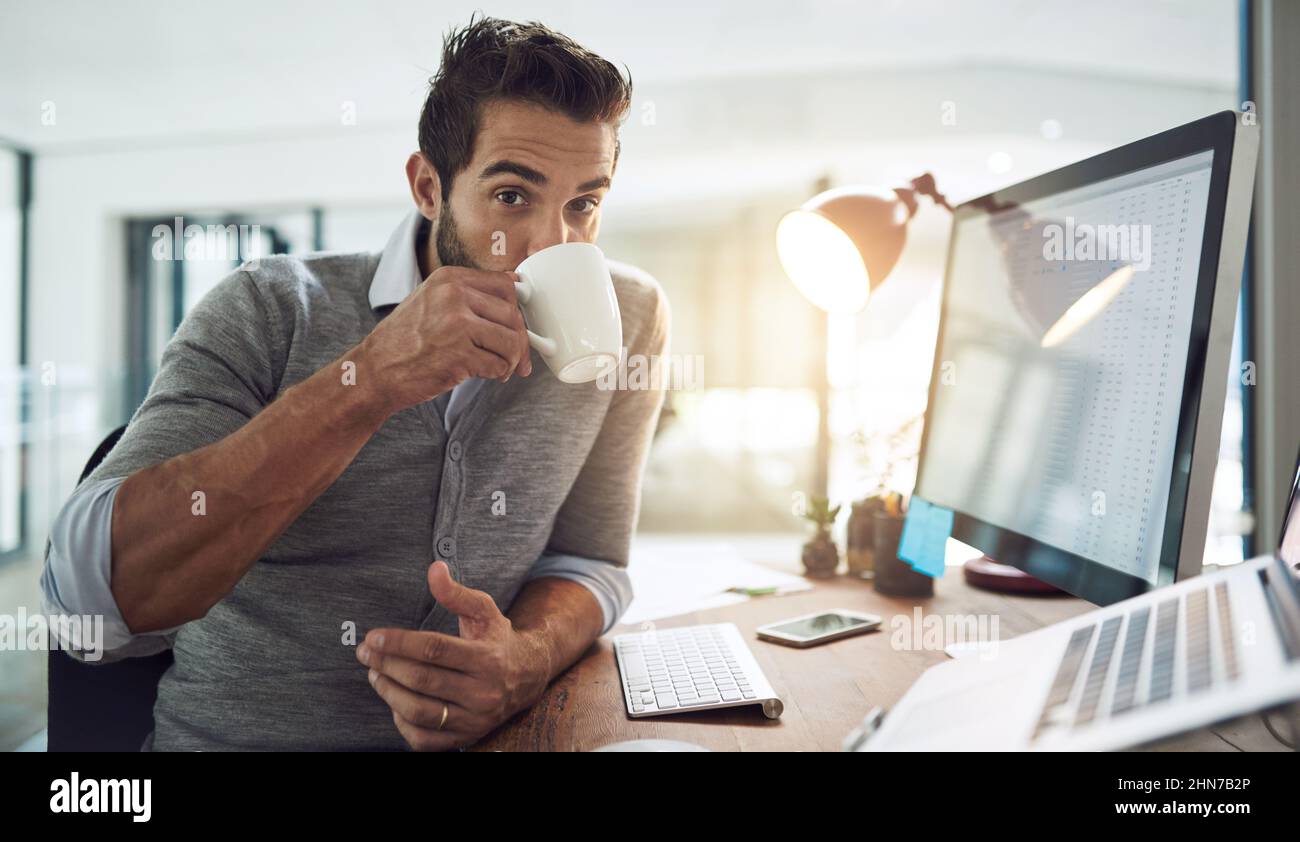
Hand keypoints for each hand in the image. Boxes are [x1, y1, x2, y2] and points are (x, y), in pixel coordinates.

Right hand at [355, 265, 531, 415]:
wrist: (375, 371)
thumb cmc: (404, 341)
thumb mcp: (433, 301)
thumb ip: (470, 295)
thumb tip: (516, 290)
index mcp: (449, 278)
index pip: (505, 285)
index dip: (518, 309)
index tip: (517, 326)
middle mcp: (454, 296)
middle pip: (513, 314)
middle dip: (520, 340)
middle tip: (516, 357)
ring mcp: (457, 325)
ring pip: (511, 340)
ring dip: (511, 359)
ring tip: (501, 367)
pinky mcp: (459, 355)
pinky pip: (499, 364)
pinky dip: (498, 373)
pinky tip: (487, 375)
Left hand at [357, 560, 550, 750]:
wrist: (527, 676)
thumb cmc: (497, 638)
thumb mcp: (483, 610)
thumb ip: (456, 592)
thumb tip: (434, 568)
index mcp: (487, 658)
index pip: (434, 650)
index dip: (399, 643)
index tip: (373, 637)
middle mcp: (483, 693)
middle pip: (423, 680)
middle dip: (387, 665)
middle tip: (364, 653)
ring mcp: (475, 719)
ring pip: (420, 711)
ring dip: (388, 692)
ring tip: (375, 674)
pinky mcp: (467, 737)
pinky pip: (424, 739)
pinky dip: (402, 722)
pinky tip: (394, 702)